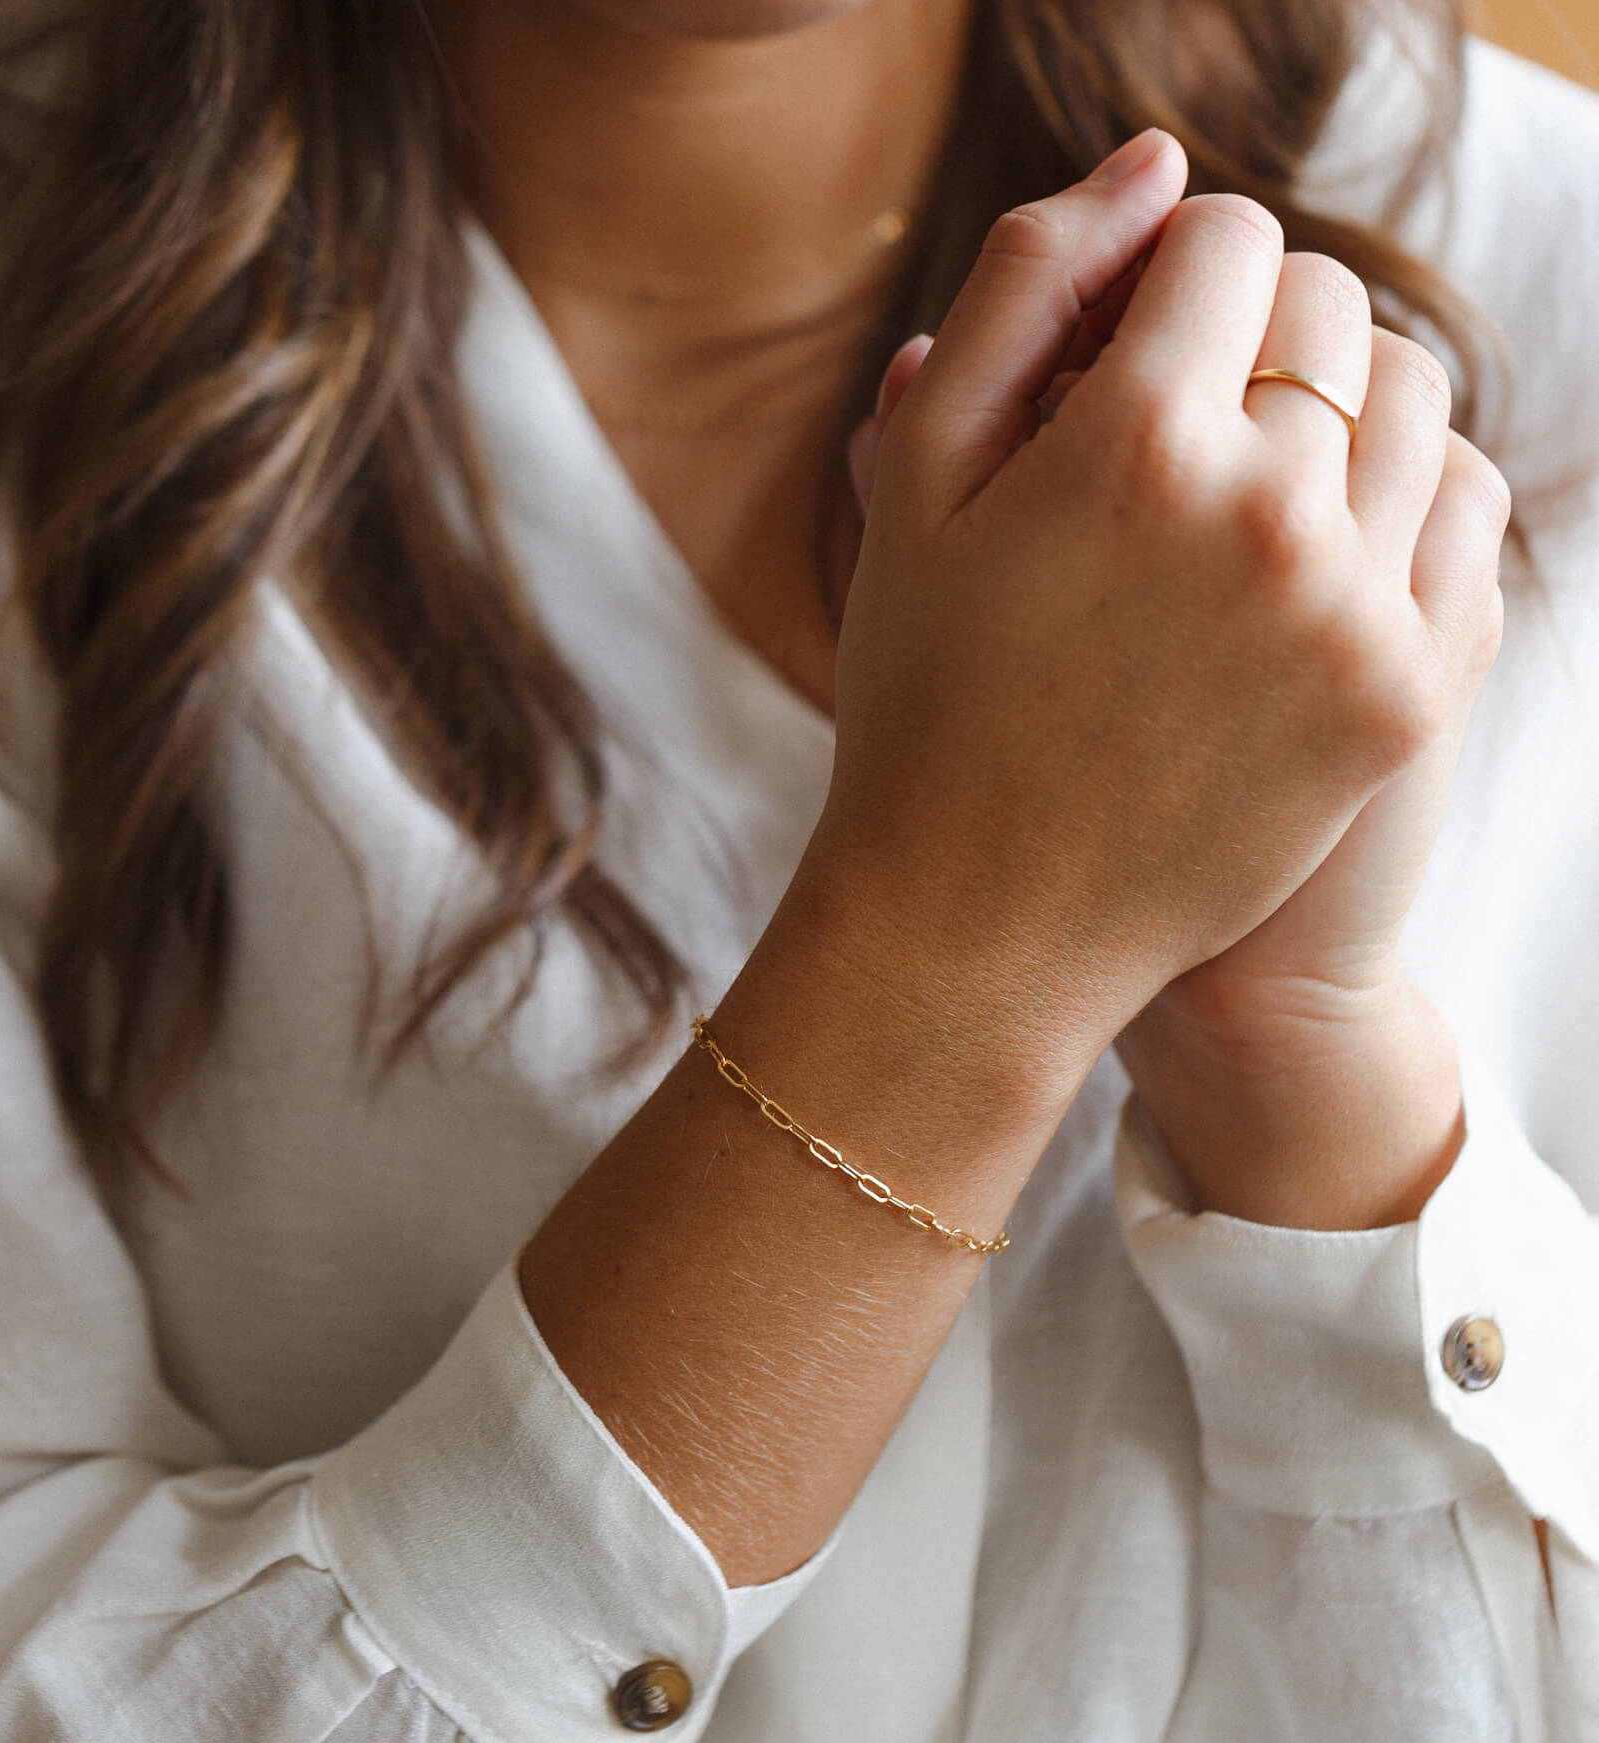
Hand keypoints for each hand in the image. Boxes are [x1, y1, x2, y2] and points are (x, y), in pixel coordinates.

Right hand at [823, 131, 1508, 1126]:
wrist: (986, 929)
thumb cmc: (927, 707)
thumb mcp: (919, 491)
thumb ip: (1020, 294)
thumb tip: (1154, 166)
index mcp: (1132, 443)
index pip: (1225, 239)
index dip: (1167, 271)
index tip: (1128, 343)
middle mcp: (1267, 515)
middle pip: (1330, 309)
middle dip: (1255, 332)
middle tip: (1182, 418)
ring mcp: (1355, 614)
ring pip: (1416, 400)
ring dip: (1339, 407)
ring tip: (1251, 482)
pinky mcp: (1406, 699)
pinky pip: (1469, 518)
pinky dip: (1408, 501)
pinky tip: (1321, 549)